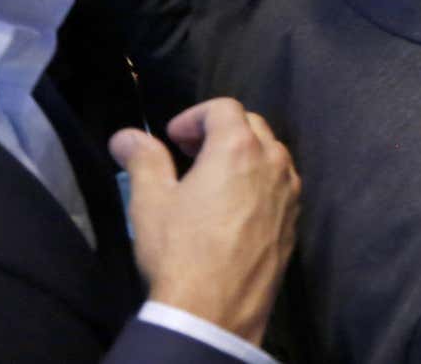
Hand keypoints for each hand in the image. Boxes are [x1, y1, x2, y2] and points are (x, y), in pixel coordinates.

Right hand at [111, 99, 299, 344]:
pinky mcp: (293, 224)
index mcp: (238, 149)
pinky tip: (233, 209)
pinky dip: (259, 183)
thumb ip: (142, 159)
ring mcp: (289, 195)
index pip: (223, 108)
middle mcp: (273, 164)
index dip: (194, 116)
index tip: (172, 139)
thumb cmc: (180, 252)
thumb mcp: (151, 201)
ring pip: (272, 155)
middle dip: (220, 131)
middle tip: (189, 153)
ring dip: (243, 155)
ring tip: (211, 180)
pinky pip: (281, 187)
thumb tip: (127, 136)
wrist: (215, 313)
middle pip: (252, 126)